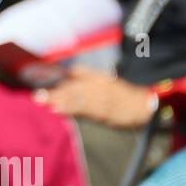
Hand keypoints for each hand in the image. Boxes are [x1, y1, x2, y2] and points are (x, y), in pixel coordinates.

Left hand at [33, 65, 157, 128]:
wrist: (147, 106)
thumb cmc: (122, 94)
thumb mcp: (106, 81)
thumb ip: (86, 76)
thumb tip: (66, 73)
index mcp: (99, 77)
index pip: (76, 74)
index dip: (58, 78)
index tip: (41, 81)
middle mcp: (100, 86)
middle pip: (74, 88)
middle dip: (55, 92)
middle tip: (38, 96)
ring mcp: (103, 100)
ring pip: (78, 99)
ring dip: (60, 100)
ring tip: (44, 102)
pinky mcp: (107, 113)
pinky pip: (86, 111)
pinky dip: (72, 110)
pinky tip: (59, 110)